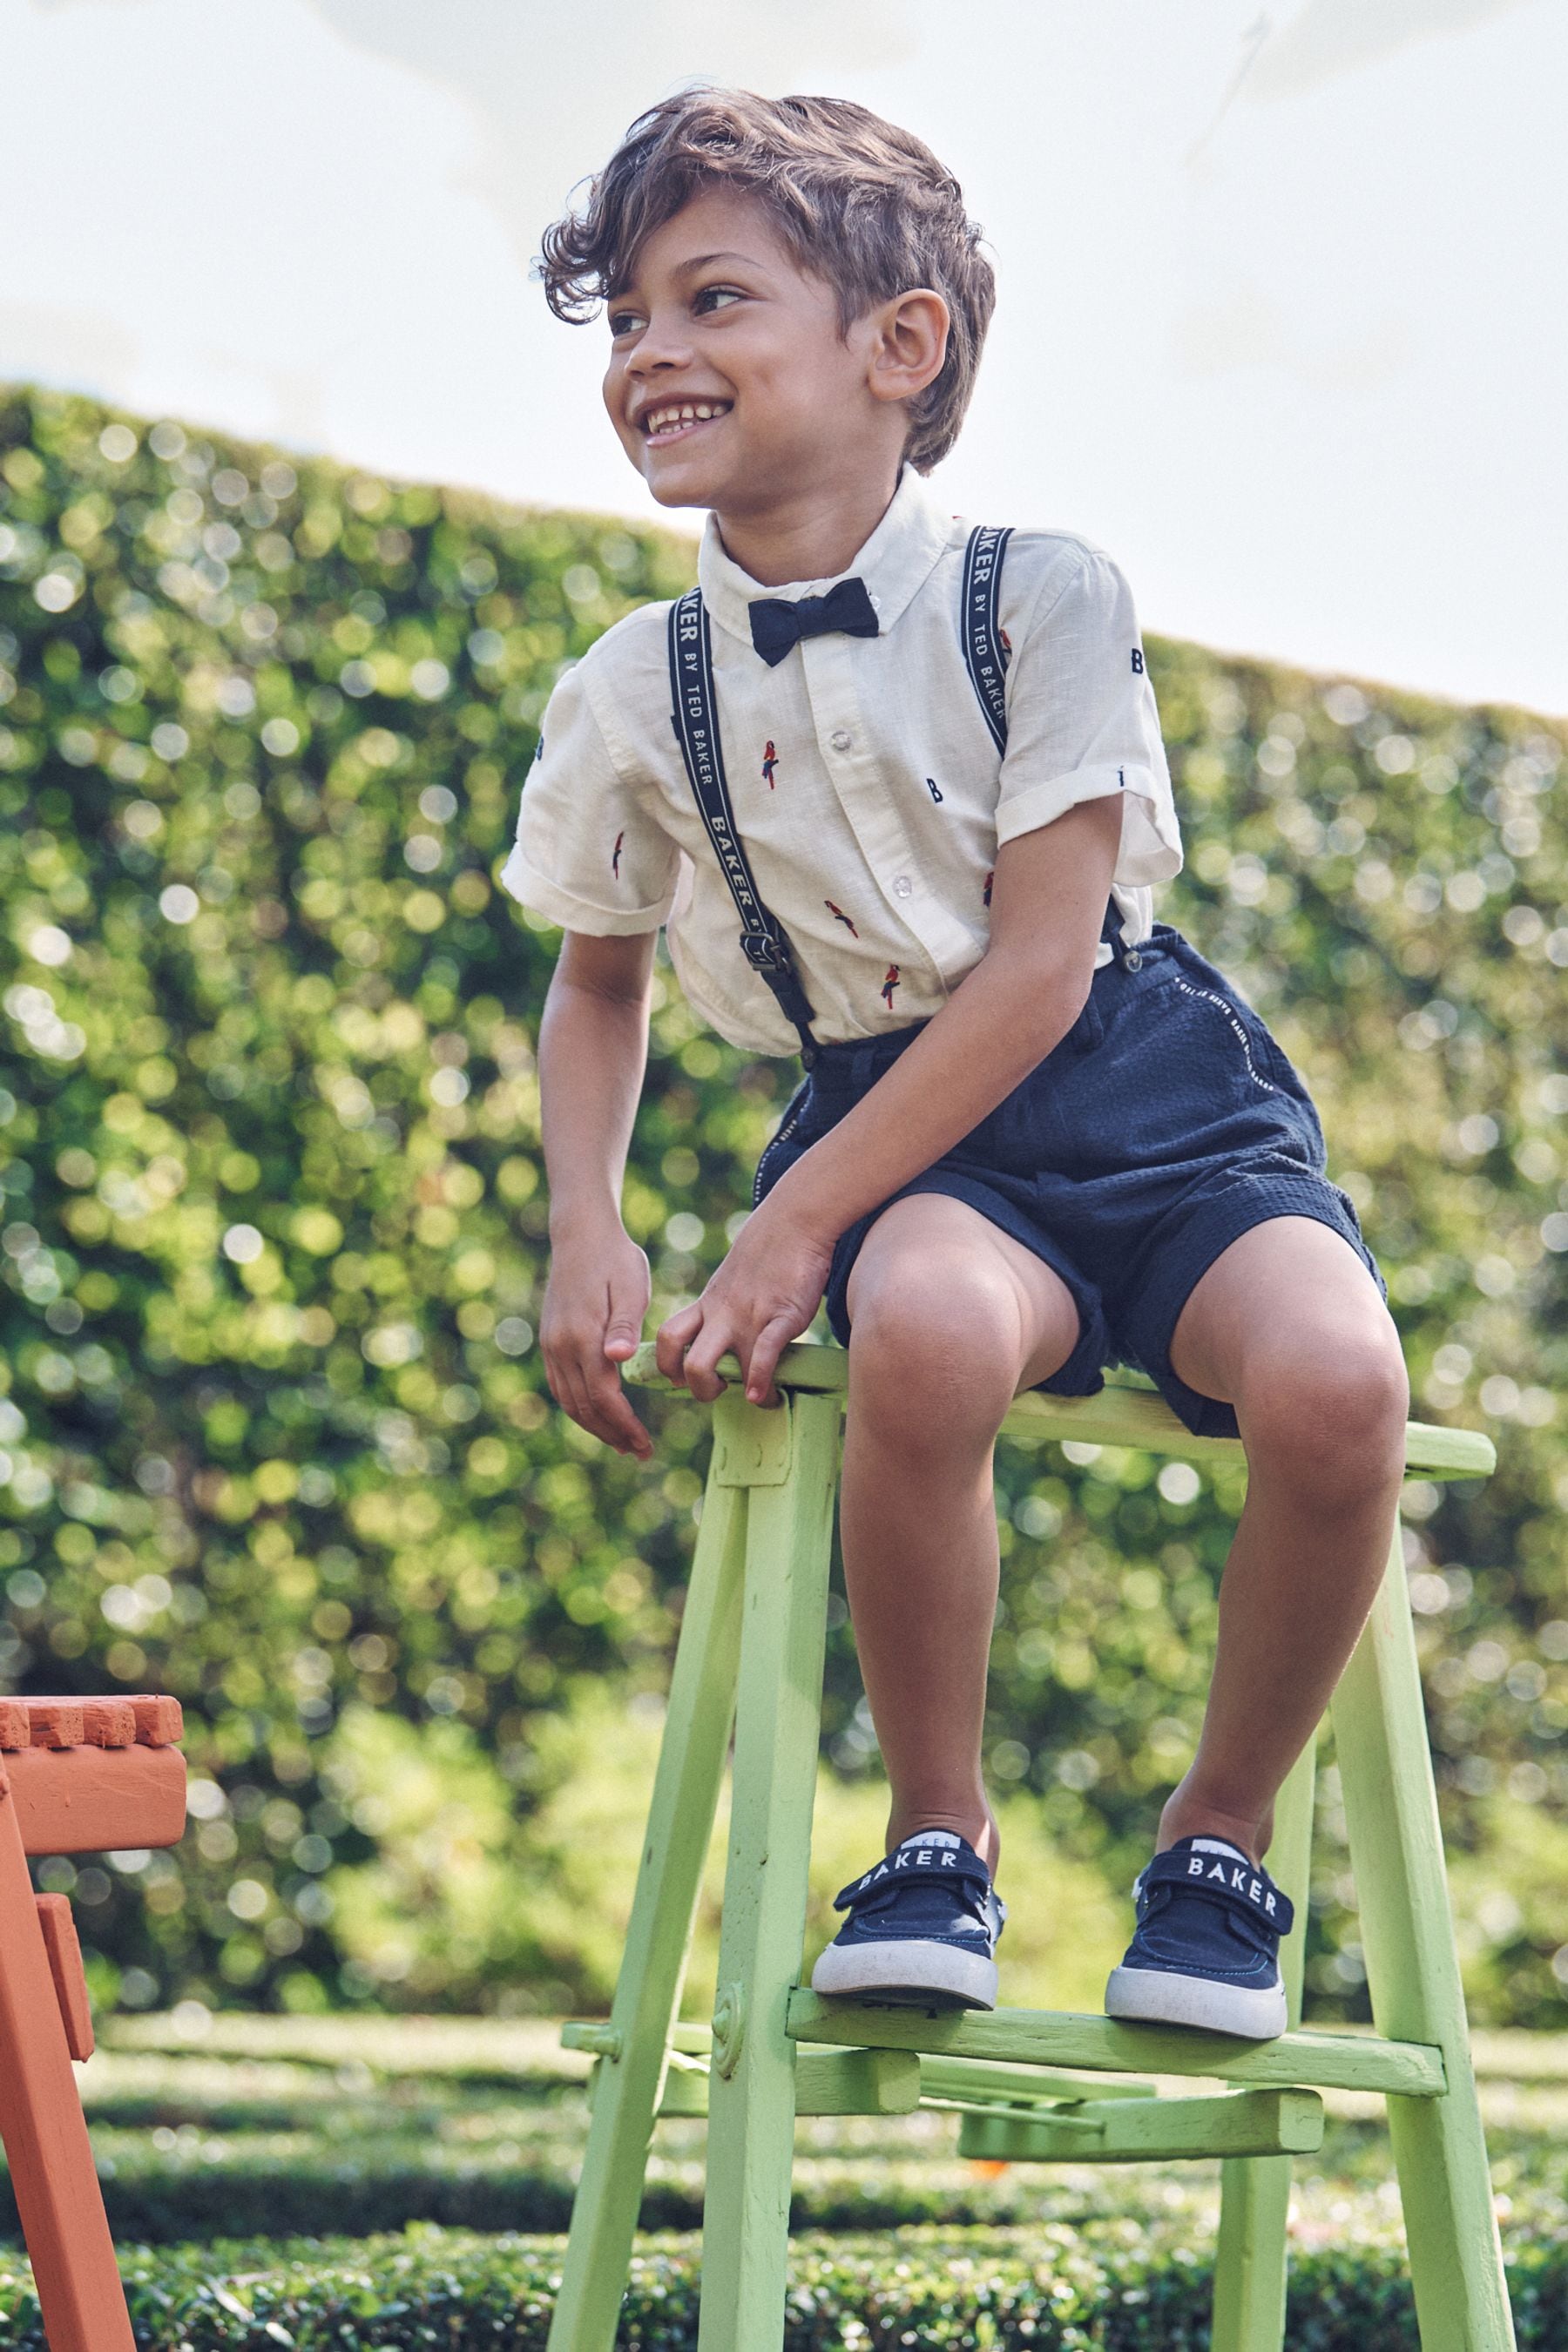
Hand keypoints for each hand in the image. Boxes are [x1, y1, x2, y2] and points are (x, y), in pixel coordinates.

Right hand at [540, 1225, 655, 1459]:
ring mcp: (551, 1344)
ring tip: (621, 1443)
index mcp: (584, 1337)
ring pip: (568, 1401)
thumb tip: (619, 1359)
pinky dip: (578, 1407)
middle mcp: (561, 1346)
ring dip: (594, 1427)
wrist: (581, 1234)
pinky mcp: (550, 1340)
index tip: (645, 1444)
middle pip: (583, 1408)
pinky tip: (598, 1414)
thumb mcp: (631, 1287)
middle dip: (611, 1435)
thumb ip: (626, 1326)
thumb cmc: (616, 1259)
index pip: (603, 1398)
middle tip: (639, 1452)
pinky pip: (560, 1386)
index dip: (624, 1426)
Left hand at [655, 1195, 834, 1409]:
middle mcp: (722, 1315)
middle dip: (698, 1390)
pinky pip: (763, 1357)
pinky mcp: (781, 1317)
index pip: (668, 1338)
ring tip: (758, 1398)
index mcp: (708, 1305)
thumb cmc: (767, 1254)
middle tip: (722, 1389)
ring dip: (731, 1393)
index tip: (683, 1379)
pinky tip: (765, 1395)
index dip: (667, 1365)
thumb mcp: (732, 1281)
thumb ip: (725, 1307)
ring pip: (717, 1367)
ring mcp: (749, 1318)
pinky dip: (760, 1383)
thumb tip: (727, 1335)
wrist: (794, 1222)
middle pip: (686, 1364)